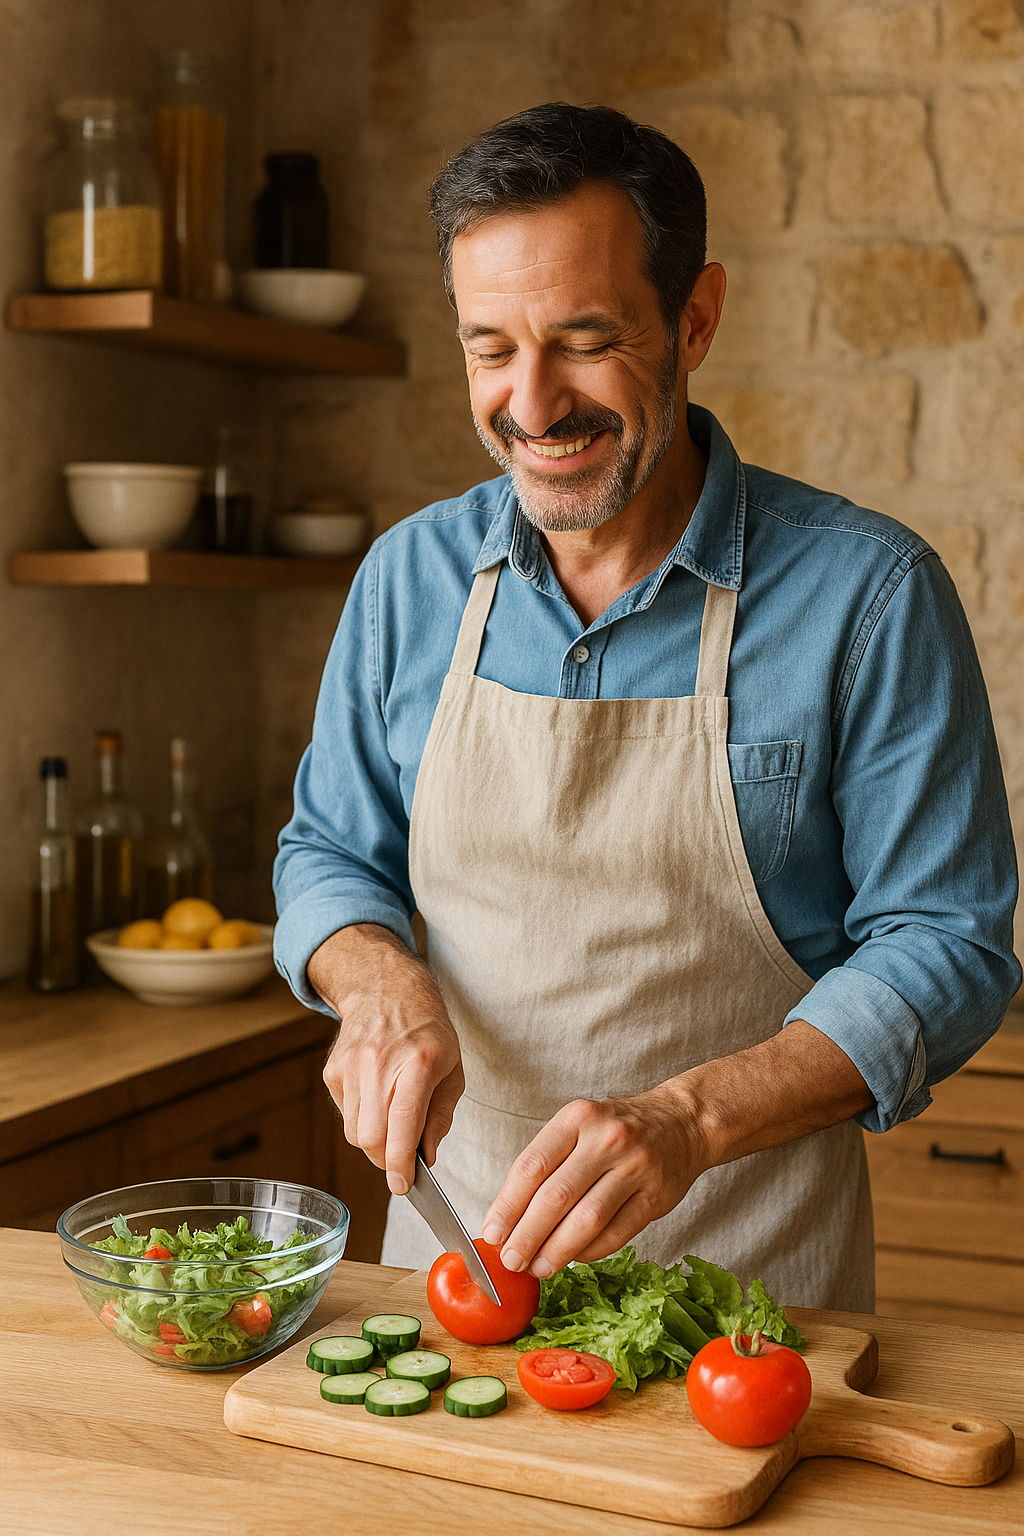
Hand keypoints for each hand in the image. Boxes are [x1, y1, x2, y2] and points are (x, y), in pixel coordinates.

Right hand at [310, 924, 464, 1196]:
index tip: (403, 1185)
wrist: (386, 990)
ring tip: (393, 1119)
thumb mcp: (452, 1069)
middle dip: (387, 1159)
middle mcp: (379, 1063)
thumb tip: (426, 1158)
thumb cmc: (427, 1032)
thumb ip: (440, 1117)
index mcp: (418, 1061)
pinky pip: (345, 1115)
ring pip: (354, 1132)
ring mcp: (350, 1066)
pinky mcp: (333, 1072)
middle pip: (371, 1137)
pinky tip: (377, 1098)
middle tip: (404, 1158)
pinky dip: (362, 1120)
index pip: (403, 1122)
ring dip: (375, 1141)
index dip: (401, 1161)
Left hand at [480, 1084, 706, 1277]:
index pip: (532, 1166)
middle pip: (556, 1196)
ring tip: (538, 1267)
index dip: (507, 1205)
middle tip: (510, 1260)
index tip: (492, 1233)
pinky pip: (616, 1233)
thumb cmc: (616, 1130)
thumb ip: (547, 1165)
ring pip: (586, 1220)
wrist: (682, 1122)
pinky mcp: (656, 1195)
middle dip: (527, 1235)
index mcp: (577, 1118)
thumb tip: (508, 1219)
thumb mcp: (578, 1127)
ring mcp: (635, 1166)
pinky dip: (590, 1252)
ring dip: (557, 1250)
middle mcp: (606, 1139)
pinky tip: (573, 1258)